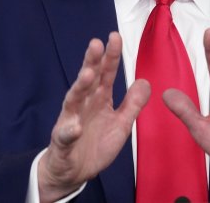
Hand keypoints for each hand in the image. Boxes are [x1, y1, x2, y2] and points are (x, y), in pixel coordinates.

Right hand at [38, 32, 149, 202]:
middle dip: (92, 62)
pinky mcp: (63, 142)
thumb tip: (146, 81)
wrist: (72, 172)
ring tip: (87, 75)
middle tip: (96, 44)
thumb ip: (132, 104)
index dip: (110, 56)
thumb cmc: (95, 144)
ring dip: (80, 87)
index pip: (105, 73)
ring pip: (74, 101)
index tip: (115, 36)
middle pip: (88, 80)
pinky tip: (74, 126)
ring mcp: (70, 121)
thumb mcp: (120, 124)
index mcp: (98, 99)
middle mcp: (83, 105)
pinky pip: (65, 135)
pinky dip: (69, 130)